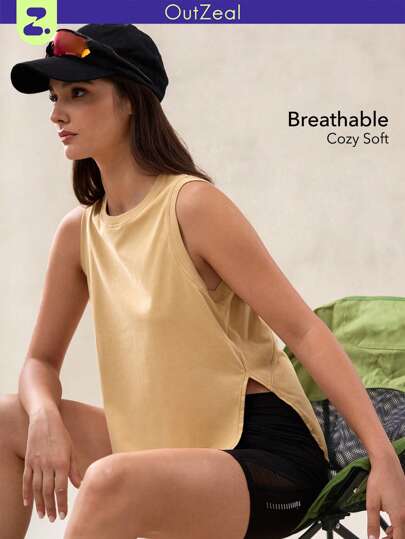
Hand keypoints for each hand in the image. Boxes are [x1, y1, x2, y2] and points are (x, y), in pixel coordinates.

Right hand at [23, 406, 82, 521]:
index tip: (63, 515)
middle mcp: (48, 465)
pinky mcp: (28, 461)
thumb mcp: (71, 449)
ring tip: (42, 515)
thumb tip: (79, 484)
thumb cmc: (61, 434)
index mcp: (61, 463)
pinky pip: (26, 480)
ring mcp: (37, 464)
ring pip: (37, 488)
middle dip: (51, 507)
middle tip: (53, 519)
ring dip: (40, 503)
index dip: (62, 503)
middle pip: (49, 491)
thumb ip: (74, 468)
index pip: (61, 489)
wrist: (44, 420)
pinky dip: (27, 492)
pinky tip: (28, 503)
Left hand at [366, 452, 404, 538]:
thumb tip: (372, 537)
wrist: (386, 463)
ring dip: (396, 532)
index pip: (399, 538)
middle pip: (403, 534)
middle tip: (380, 537)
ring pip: (404, 527)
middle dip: (392, 538)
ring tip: (384, 532)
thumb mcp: (371, 503)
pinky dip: (398, 524)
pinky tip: (390, 523)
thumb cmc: (380, 479)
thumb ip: (372, 523)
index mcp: (400, 516)